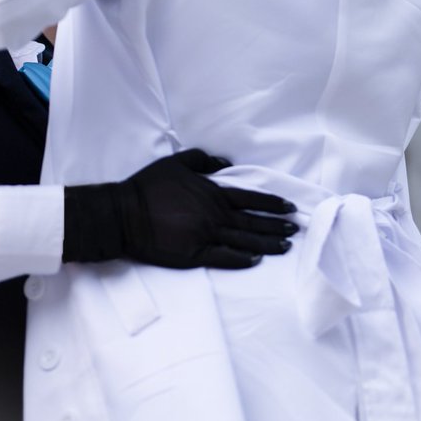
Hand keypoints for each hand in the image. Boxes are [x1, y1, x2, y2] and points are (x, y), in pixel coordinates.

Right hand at [63, 148, 297, 269]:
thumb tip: (226, 163)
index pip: (250, 199)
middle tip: (295, 230)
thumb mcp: (176, 162)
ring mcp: (205, 237)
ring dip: (266, 244)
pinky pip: (224, 258)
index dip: (272, 203)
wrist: (125, 214)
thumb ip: (203, 160)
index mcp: (211, 193)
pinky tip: (255, 260)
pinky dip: (242, 260)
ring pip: (243, 241)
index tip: (290, 208)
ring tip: (285, 247)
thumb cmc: (149, 186)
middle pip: (252, 222)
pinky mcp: (194, 255)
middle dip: (276, 226)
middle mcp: (213, 215)